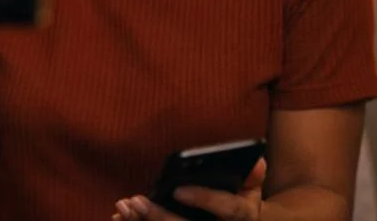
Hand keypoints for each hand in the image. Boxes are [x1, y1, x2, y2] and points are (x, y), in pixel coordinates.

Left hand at [112, 158, 265, 220]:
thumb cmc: (241, 199)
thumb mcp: (252, 187)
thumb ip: (252, 175)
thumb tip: (256, 161)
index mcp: (242, 215)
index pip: (227, 208)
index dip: (204, 199)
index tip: (178, 190)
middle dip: (159, 217)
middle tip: (137, 201)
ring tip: (123, 208)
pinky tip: (119, 218)